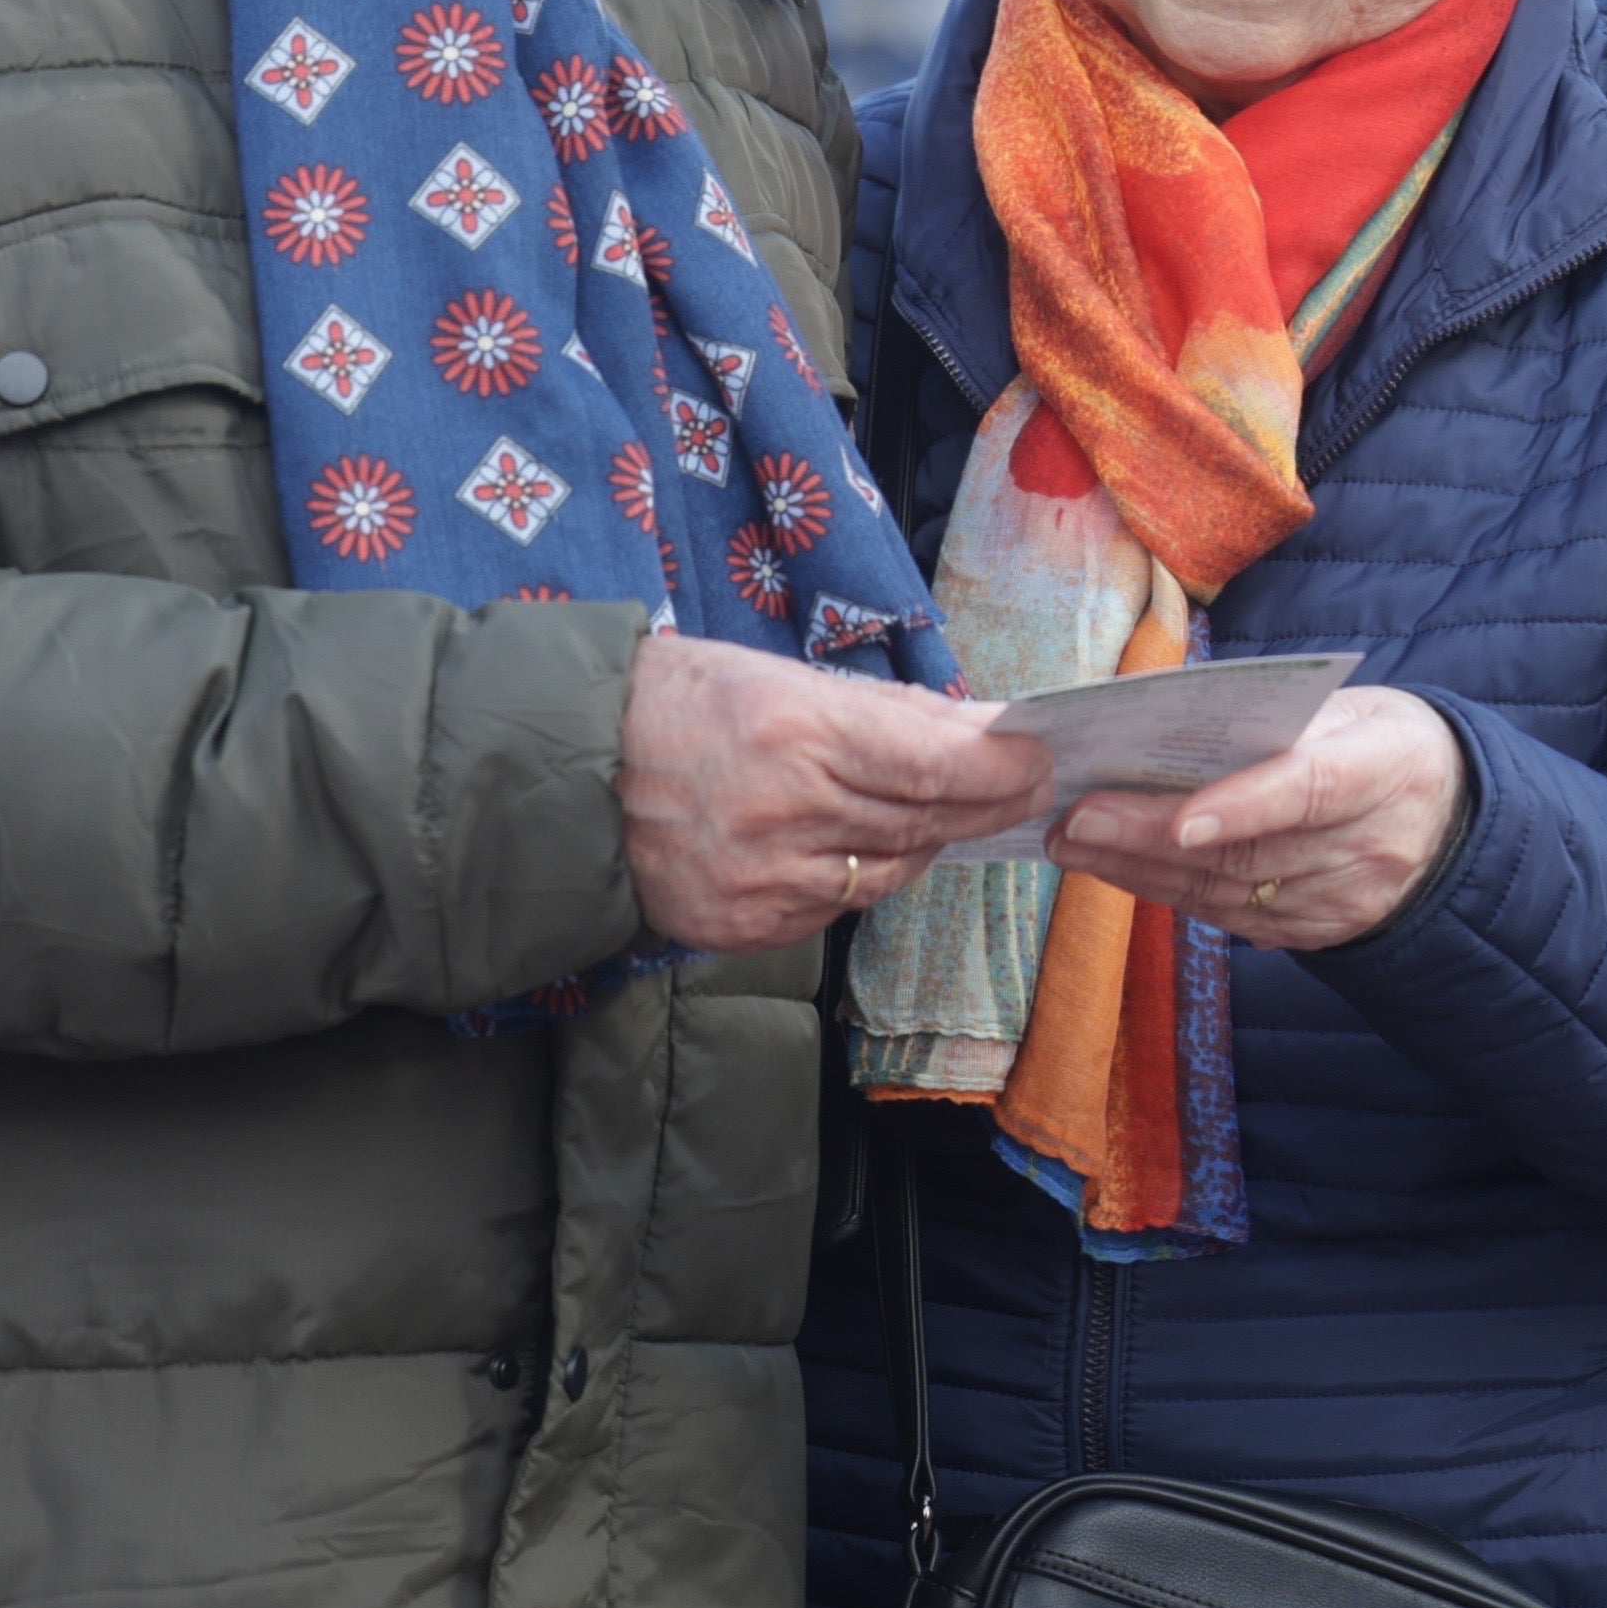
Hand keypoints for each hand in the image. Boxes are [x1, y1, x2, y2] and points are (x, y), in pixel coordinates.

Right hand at [618, 635, 1052, 955]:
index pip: (936, 767)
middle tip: (1023, 789)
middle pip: (922, 823)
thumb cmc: (678, 703)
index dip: (999, 771)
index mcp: (798, 735)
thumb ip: (884, 715)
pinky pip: (834, 908)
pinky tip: (855, 846)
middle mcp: (786, 814)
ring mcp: (762, 881)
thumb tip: (978, 732)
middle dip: (983, 807)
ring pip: (887, 873)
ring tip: (942, 814)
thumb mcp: (781, 679)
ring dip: (924, 843)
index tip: (1039, 761)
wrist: (567, 770)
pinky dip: (860, 877)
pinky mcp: (742, 928)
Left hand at [1051, 685, 1469, 953]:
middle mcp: (1368, 848)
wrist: (1453, 826)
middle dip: (1153, 837)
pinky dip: (1166, 892)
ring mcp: (1341, 902)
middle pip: (1249, 852)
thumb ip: (1279, 714)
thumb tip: (1162, 713)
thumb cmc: (1384, 744)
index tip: (1177, 820)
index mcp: (1386, 769)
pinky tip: (1116, 868)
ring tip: (1074, 839)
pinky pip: (1228, 917)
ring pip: (1227, 893)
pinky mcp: (1312, 935)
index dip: (1243, 807)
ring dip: (1140, 869)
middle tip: (1080, 817)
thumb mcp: (1358, 709)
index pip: (1309, 791)